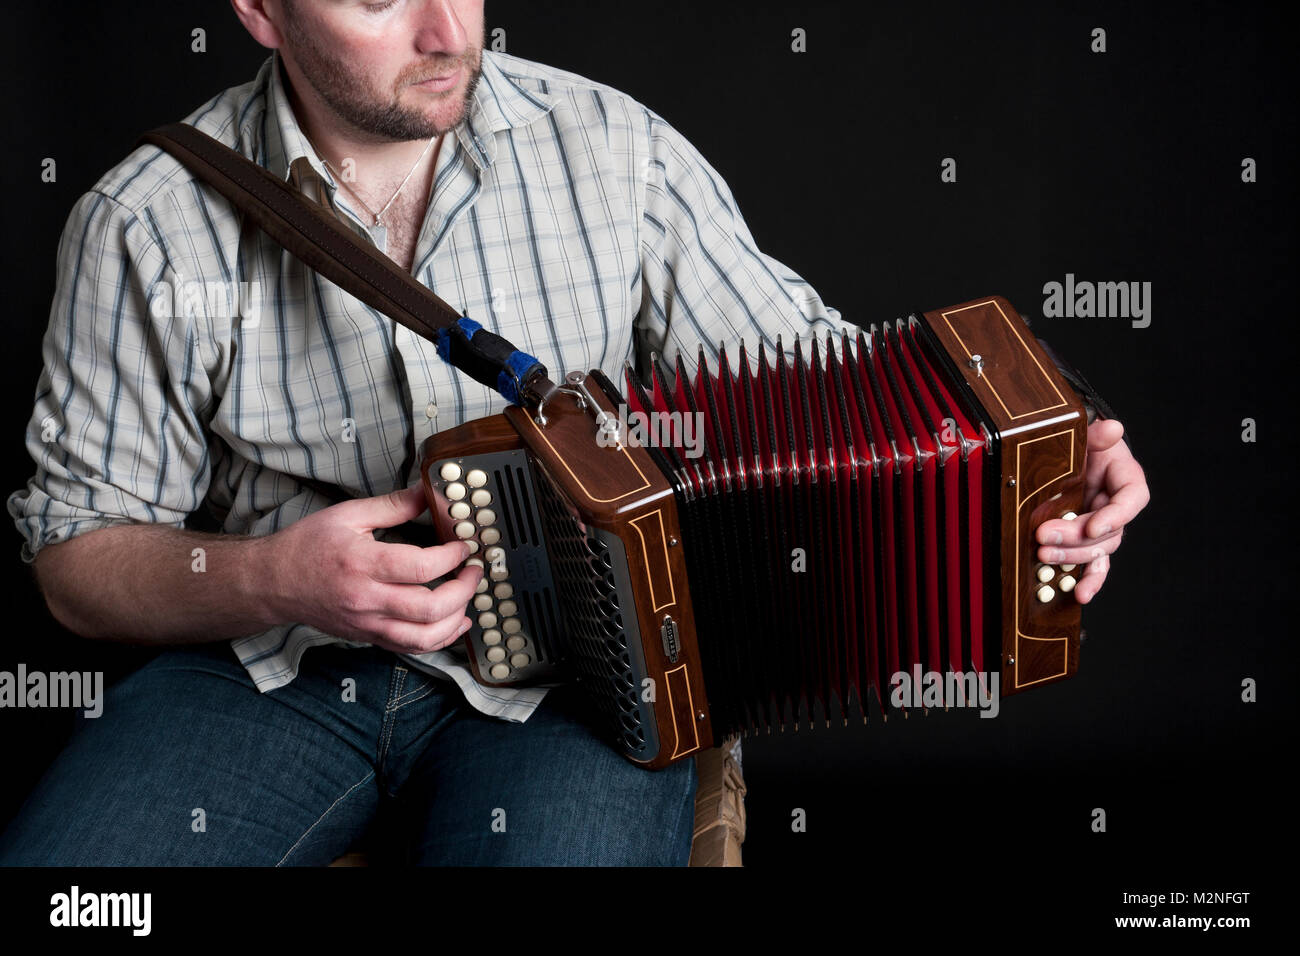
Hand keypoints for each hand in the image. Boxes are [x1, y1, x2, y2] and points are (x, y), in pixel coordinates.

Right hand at [261, 482, 481, 653]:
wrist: (273, 582)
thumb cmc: (307, 546)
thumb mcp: (348, 514)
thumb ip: (393, 505)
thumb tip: (428, 493)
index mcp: (363, 563)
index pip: (422, 567)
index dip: (453, 556)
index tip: (464, 546)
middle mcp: (367, 599)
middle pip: (430, 608)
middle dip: (464, 590)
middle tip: (473, 571)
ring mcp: (368, 624)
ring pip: (425, 638)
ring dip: (456, 620)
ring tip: (467, 598)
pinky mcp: (368, 637)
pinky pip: (411, 648)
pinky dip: (440, 639)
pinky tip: (454, 623)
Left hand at [1035, 419, 1148, 603]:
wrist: (1068, 459)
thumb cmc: (1081, 447)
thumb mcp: (1086, 436)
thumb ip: (1097, 435)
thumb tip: (1113, 428)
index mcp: (1126, 481)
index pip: (1131, 500)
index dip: (1115, 515)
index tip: (1093, 525)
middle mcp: (1118, 508)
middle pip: (1108, 531)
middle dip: (1076, 537)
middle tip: (1044, 536)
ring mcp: (1104, 528)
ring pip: (1099, 551)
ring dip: (1073, 557)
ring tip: (1044, 556)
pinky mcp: (1088, 543)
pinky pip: (1093, 565)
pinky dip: (1087, 580)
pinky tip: (1078, 594)